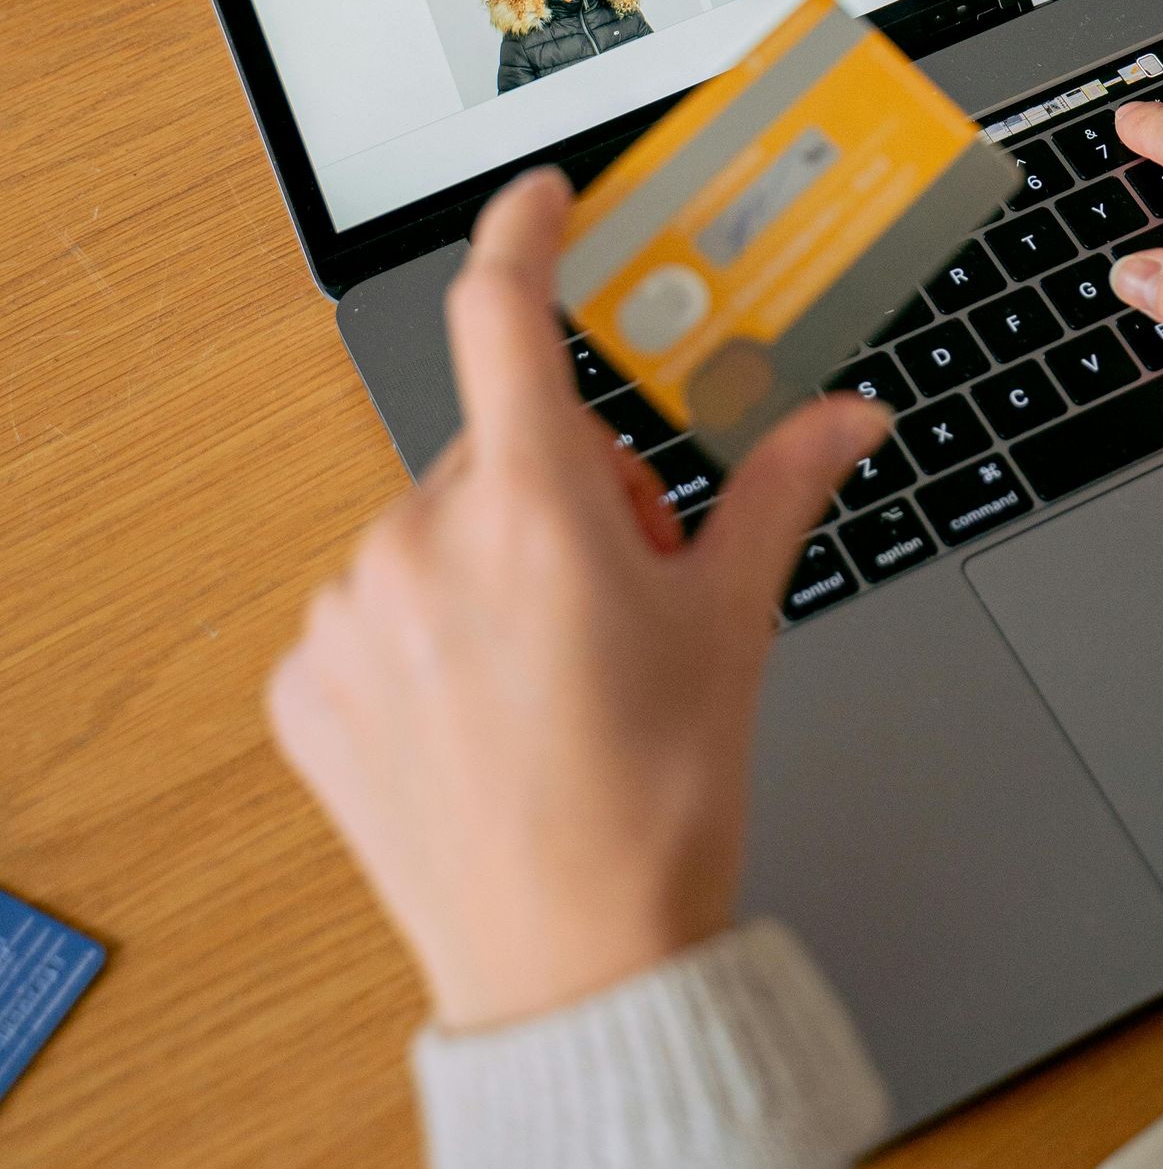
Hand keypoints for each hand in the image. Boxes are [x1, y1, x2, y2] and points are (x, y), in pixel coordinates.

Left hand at [267, 171, 884, 1031]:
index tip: (546, 200)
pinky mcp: (307, 686)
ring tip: (554, 672)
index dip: (525, 234)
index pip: (505, 313)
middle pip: (499, 445)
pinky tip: (486, 709)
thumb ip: (781, 485)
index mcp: (533, 512)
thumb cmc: (659, 800)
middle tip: (622, 585)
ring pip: (434, 527)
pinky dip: (426, 631)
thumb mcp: (731, 622)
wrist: (576, 967)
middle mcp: (422, 545)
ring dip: (490, 561)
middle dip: (563, 485)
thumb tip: (850, 415)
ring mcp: (350, 618)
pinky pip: (374, 606)